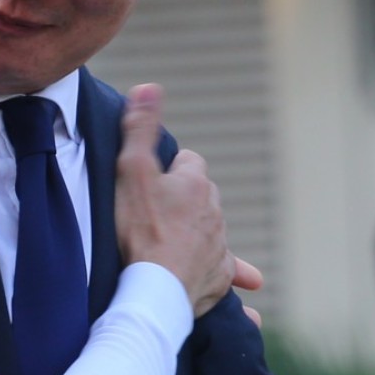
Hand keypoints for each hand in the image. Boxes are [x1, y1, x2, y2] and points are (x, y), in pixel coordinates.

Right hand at [114, 83, 234, 317]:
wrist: (155, 288)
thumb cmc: (140, 229)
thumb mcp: (131, 170)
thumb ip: (139, 128)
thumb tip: (149, 86)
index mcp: (195, 183)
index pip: (188, 162)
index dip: (167, 170)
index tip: (149, 183)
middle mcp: (215, 211)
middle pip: (200, 196)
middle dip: (182, 200)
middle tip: (151, 212)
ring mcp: (219, 246)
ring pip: (211, 230)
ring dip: (196, 232)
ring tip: (169, 243)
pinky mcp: (220, 277)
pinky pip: (227, 272)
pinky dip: (227, 274)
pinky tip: (242, 287)